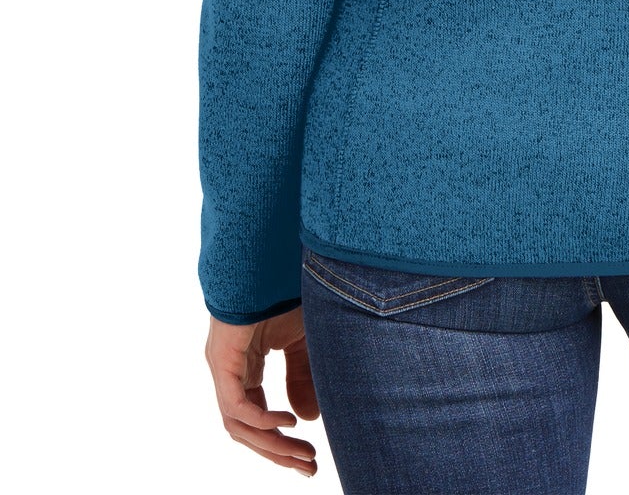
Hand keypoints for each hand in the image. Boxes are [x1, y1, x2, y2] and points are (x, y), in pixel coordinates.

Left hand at [206, 305, 319, 475]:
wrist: (269, 257)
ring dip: (271, 444)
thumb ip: (303, 378)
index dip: (282, 441)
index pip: (258, 417)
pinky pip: (236, 405)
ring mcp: (223, 367)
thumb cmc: (284, 291)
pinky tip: (288, 422)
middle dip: (278, 452)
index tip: (311, 458)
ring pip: (239, 425)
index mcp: (245, 368)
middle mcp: (229, 372)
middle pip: (247, 429)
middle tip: (309, 468)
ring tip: (303, 455)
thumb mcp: (303, 342)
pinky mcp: (222, 360)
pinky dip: (262, 419)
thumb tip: (307, 420)